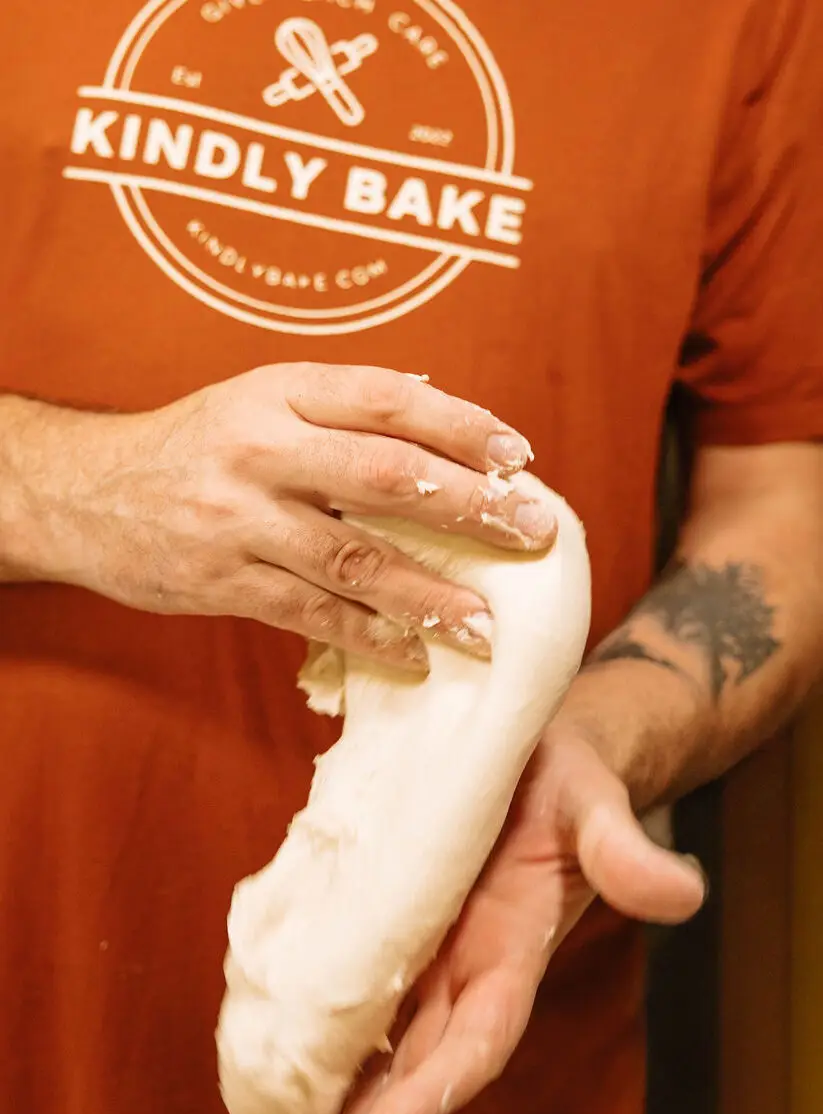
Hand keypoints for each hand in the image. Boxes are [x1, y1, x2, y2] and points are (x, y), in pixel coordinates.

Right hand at [24, 365, 554, 665]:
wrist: (86, 493)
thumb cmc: (195, 444)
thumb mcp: (256, 400)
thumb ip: (338, 408)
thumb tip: (442, 409)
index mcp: (278, 393)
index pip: (388, 400)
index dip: (462, 425)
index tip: (519, 456)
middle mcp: (261, 450)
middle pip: (386, 477)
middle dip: (470, 507)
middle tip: (533, 532)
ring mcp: (240, 519)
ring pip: (355, 559)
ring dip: (429, 595)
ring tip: (485, 624)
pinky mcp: (224, 582)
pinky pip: (312, 614)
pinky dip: (369, 637)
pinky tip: (414, 653)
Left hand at [318, 726, 706, 1113]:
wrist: (545, 750)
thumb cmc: (571, 780)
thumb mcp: (596, 806)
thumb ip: (625, 852)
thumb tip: (683, 893)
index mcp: (514, 953)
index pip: (469, 1048)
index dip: (421, 1107)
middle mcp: (470, 965)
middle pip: (426, 1065)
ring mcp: (435, 944)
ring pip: (389, 1035)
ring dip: (353, 1094)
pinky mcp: (402, 911)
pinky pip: (361, 976)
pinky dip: (333, 1018)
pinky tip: (294, 1042)